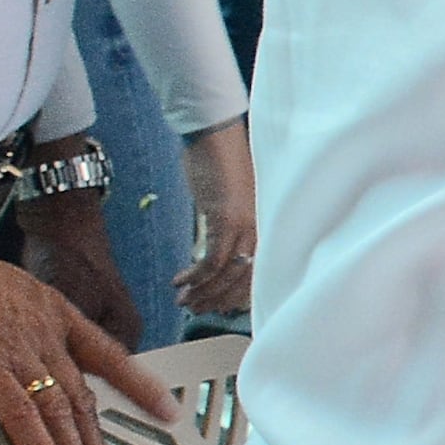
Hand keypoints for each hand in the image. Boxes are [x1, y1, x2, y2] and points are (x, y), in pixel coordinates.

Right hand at [0, 191, 177, 444]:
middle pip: (82, 397)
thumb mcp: (9, 300)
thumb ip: (28, 336)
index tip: (168, 413)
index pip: (110, 355)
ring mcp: (19, 351)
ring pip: (59, 411)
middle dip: (98, 444)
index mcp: (56, 313)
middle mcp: (47, 334)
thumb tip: (32, 373)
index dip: (141, 387)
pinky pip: (21, 415)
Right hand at [176, 117, 257, 322]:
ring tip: (183, 300)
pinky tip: (180, 281)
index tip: (218, 307)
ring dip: (203, 292)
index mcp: (264, 226)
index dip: (237, 295)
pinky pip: (211, 262)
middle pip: (243, 280)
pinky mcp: (227, 221)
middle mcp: (261, 230)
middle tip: (195, 308)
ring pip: (226, 276)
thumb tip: (216, 256)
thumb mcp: (230, 203)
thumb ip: (229, 228)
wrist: (215, 135)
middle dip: (217, 299)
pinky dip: (195, 277)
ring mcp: (246, 227)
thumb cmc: (221, 164)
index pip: (257, 273)